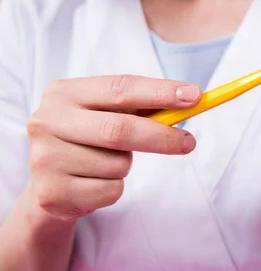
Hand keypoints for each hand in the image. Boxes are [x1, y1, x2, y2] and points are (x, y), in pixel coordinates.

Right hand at [27, 75, 201, 221]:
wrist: (49, 181)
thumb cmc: (90, 136)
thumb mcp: (109, 112)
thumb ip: (145, 105)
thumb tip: (192, 98)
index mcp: (63, 92)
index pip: (120, 88)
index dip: (160, 92)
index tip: (195, 96)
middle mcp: (47, 121)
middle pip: (119, 129)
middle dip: (161, 137)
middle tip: (189, 142)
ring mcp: (44, 159)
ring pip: (118, 165)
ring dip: (128, 165)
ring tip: (107, 162)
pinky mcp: (51, 194)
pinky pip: (110, 191)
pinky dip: (114, 189)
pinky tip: (93, 183)